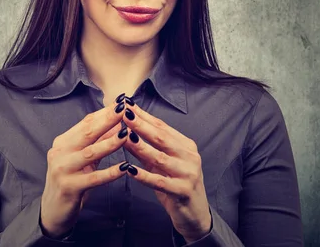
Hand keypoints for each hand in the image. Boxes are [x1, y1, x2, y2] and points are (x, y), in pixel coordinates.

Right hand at [40, 100, 130, 238]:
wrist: (53, 210)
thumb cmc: (71, 180)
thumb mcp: (83, 158)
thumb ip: (98, 142)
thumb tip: (118, 124)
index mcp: (63, 142)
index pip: (85, 123)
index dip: (104, 112)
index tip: (121, 102)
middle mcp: (60, 153)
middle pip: (87, 133)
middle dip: (107, 120)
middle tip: (124, 109)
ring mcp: (63, 170)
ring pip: (90, 153)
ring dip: (110, 143)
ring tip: (127, 134)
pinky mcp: (70, 187)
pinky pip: (94, 178)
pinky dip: (111, 172)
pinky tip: (125, 167)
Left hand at [121, 97, 211, 241]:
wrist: (196, 215)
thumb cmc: (177, 185)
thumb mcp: (163, 165)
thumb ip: (147, 149)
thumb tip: (126, 132)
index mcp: (186, 146)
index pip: (162, 127)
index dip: (144, 116)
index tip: (127, 105)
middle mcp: (190, 157)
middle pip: (162, 138)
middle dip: (141, 125)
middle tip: (124, 114)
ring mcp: (188, 174)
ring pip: (161, 158)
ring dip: (141, 147)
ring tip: (124, 138)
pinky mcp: (183, 192)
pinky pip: (160, 182)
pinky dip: (144, 175)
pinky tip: (130, 170)